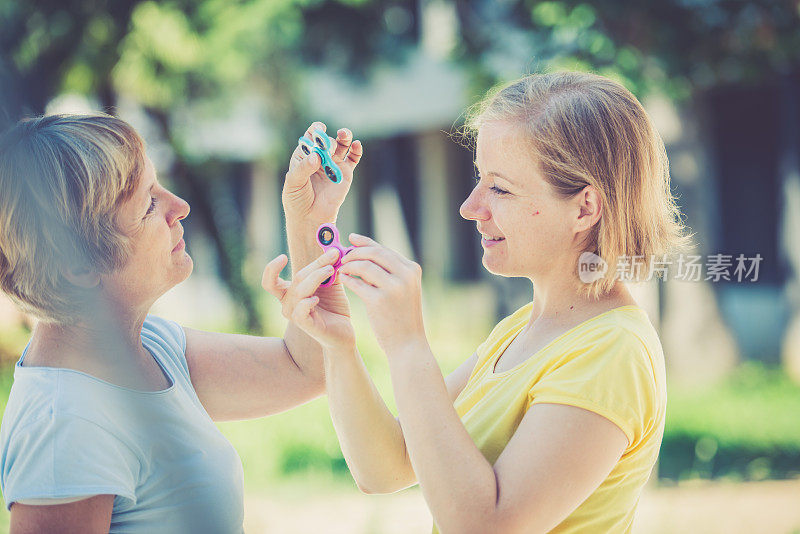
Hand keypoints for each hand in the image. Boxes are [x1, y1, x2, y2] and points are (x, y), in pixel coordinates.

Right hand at [262, 249, 355, 349]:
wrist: (344, 333)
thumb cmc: (334, 308)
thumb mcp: (331, 283)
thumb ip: (329, 267)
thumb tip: (334, 246)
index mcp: (289, 293)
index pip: (270, 281)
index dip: (272, 268)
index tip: (283, 256)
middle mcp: (288, 304)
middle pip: (297, 278)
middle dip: (317, 263)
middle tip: (334, 253)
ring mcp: (294, 315)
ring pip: (300, 289)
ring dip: (317, 276)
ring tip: (332, 270)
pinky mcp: (304, 324)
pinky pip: (301, 309)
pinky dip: (309, 301)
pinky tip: (317, 298)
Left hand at [283, 121, 362, 225]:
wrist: (311, 217)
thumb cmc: (297, 199)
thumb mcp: (294, 182)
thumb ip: (303, 168)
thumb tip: (316, 157)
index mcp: (304, 155)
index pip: (310, 137)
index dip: (315, 130)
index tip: (318, 129)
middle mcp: (320, 156)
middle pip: (327, 140)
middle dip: (328, 140)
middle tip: (327, 146)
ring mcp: (333, 163)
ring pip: (341, 145)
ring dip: (344, 136)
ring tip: (344, 134)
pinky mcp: (346, 173)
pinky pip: (353, 158)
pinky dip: (356, 150)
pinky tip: (357, 145)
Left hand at [338, 234, 427, 353]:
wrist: (408, 343)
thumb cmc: (402, 315)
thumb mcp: (402, 289)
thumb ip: (388, 272)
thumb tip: (363, 253)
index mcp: (412, 269)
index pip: (385, 250)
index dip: (365, 243)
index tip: (351, 238)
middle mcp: (405, 275)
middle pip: (374, 253)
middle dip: (355, 252)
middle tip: (343, 256)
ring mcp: (394, 288)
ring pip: (364, 266)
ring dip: (349, 265)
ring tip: (341, 268)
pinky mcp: (379, 301)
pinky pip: (357, 283)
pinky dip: (347, 278)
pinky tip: (342, 278)